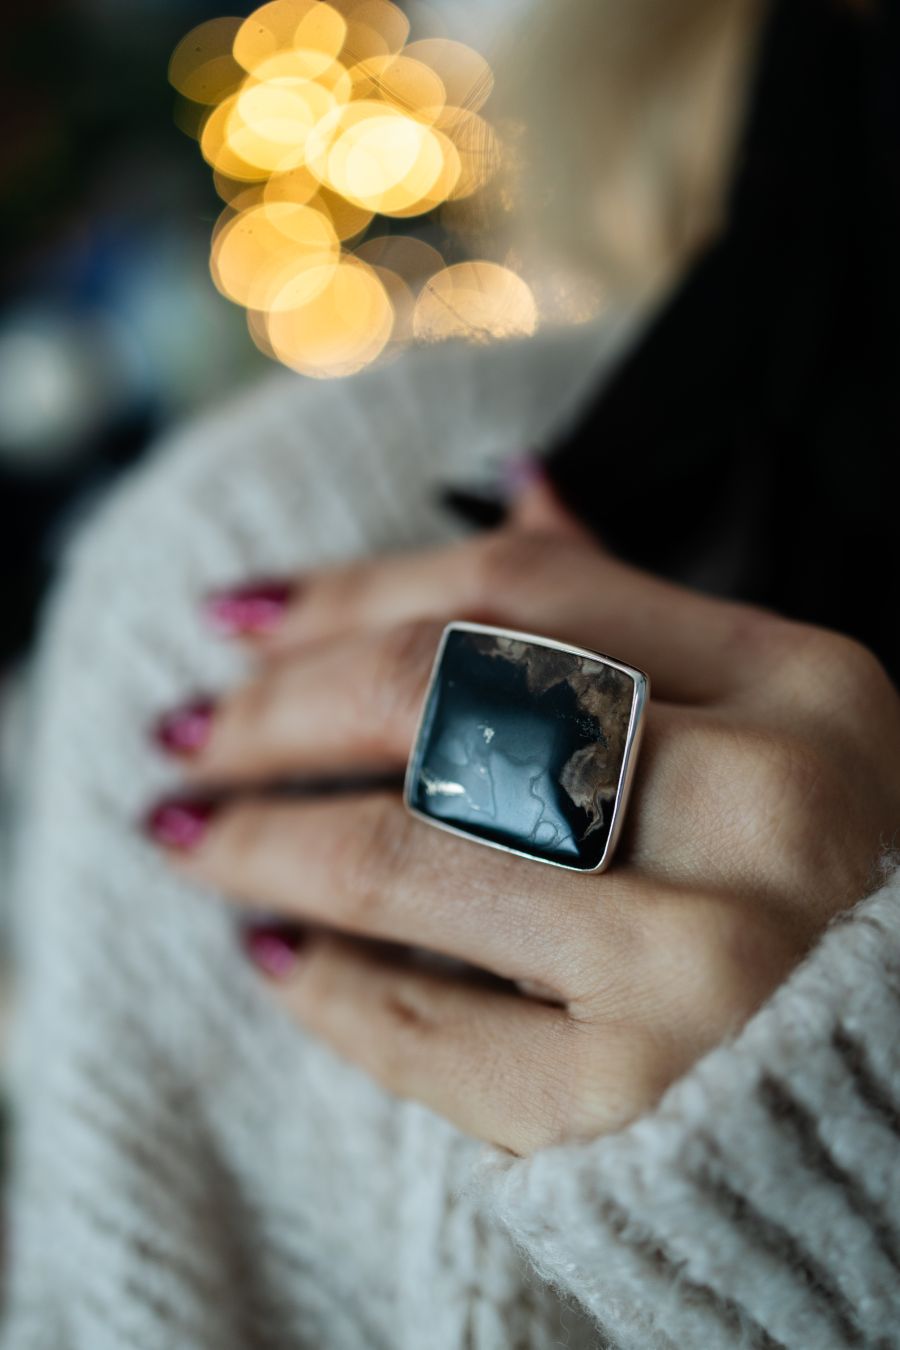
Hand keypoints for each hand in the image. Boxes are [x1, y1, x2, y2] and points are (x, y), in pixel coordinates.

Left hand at [146, 479, 899, 1154]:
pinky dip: (325, 989)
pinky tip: (275, 957)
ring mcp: (709, 959)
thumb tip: (512, 480)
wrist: (894, 1083)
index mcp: (798, 678)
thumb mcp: (767, 715)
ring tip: (188, 834)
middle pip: (436, 696)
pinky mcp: (643, 1098)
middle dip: (270, 711)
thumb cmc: (805, 874)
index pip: (511, 584)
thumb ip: (635, 606)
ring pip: (399, 854)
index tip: (234, 618)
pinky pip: (428, 1026)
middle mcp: (768, 804)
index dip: (342, 589)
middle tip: (185, 734)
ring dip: (257, 842)